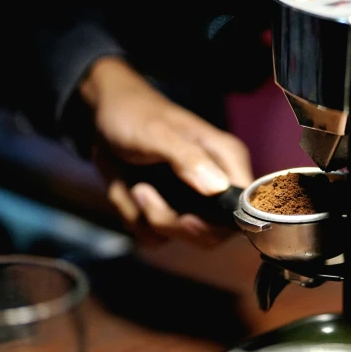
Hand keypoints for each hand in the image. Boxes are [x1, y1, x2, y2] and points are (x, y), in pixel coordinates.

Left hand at [79, 56, 253, 247]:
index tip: (188, 218)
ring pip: (177, 236)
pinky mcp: (166, 210)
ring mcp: (190, 202)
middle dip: (171, 223)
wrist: (103, 117)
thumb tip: (219, 188)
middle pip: (211, 234)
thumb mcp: (158, 133)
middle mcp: (214, 185)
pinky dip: (133, 218)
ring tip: (133, 185)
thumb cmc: (134, 115)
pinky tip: (127, 191)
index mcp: (226, 162)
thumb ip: (188, 158)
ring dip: (144, 218)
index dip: (222, 223)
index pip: (247, 208)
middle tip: (143, 193)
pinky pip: (154, 236)